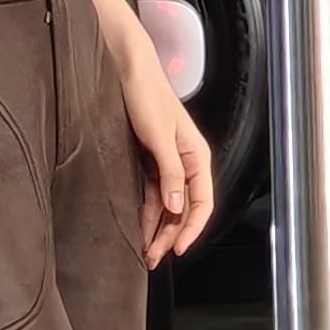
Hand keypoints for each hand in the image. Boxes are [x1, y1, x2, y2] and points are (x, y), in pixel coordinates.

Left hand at [121, 43, 214, 267]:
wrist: (127, 72)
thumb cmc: (147, 96)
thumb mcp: (159, 137)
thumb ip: (170, 173)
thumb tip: (178, 207)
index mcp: (196, 156)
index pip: (202, 202)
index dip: (191, 229)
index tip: (177, 249)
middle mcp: (185, 163)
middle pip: (183, 209)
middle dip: (170, 235)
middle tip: (153, 258)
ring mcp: (167, 164)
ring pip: (167, 206)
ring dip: (157, 229)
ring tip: (145, 252)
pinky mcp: (150, 162)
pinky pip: (151, 195)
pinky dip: (146, 214)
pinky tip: (139, 229)